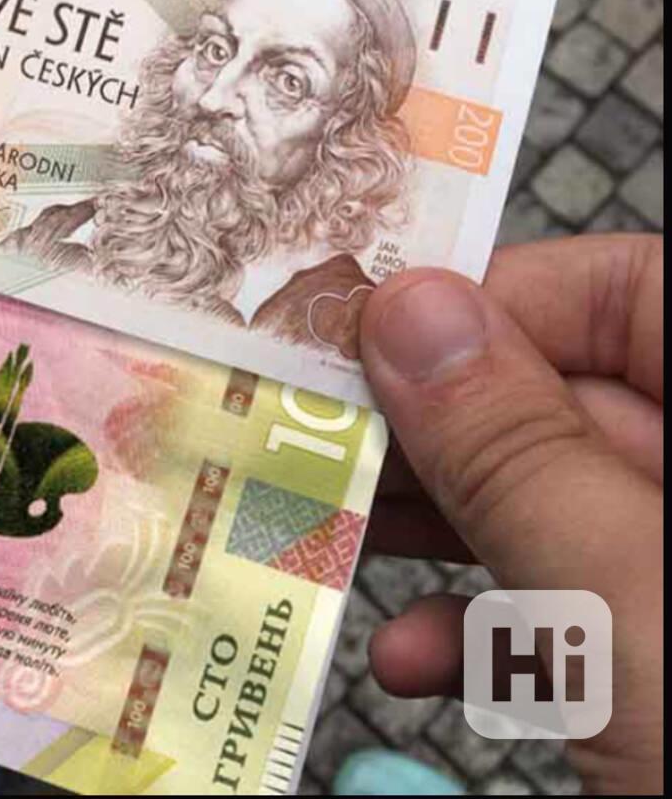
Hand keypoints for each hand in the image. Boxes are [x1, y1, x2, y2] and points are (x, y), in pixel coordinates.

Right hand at [359, 234, 662, 793]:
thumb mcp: (633, 610)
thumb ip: (519, 452)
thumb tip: (412, 312)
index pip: (625, 291)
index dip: (489, 303)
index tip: (359, 343)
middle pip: (573, 402)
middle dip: (438, 439)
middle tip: (318, 450)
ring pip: (560, 506)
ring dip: (442, 538)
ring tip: (342, 555)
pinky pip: (575, 602)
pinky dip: (489, 625)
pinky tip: (422, 659)